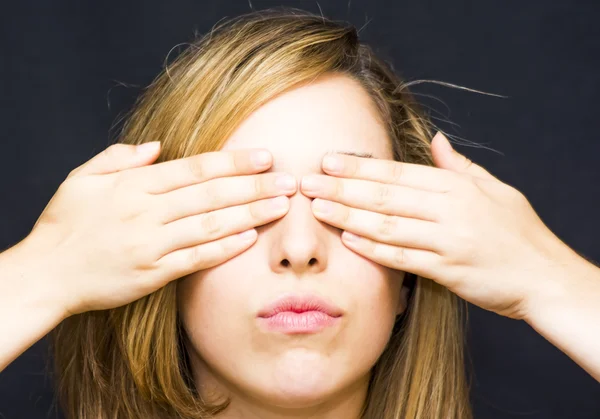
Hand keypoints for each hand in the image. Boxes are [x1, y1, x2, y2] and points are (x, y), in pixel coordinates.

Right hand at [19, 142, 295, 316]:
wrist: (46, 275)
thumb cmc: (65, 223)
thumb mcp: (82, 179)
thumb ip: (119, 158)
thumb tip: (158, 146)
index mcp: (134, 185)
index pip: (195, 168)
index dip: (233, 162)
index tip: (265, 157)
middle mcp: (147, 212)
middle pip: (212, 194)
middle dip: (255, 186)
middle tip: (289, 180)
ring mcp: (152, 244)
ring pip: (210, 225)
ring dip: (250, 214)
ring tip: (281, 206)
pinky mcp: (153, 273)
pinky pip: (196, 258)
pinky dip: (224, 248)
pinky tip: (251, 238)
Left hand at [300, 132, 571, 319]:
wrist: (545, 277)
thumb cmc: (519, 232)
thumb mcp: (495, 189)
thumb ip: (459, 166)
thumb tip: (436, 140)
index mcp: (458, 187)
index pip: (398, 172)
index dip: (361, 167)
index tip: (329, 161)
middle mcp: (450, 210)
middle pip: (386, 196)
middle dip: (343, 188)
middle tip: (308, 181)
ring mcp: (448, 241)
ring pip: (388, 225)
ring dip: (349, 216)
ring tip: (318, 208)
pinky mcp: (448, 271)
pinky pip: (403, 258)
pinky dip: (374, 249)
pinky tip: (348, 241)